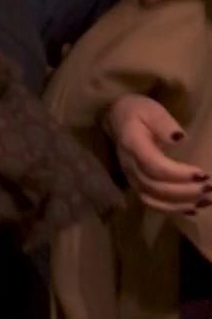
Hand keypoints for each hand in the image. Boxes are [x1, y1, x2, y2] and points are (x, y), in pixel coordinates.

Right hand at [108, 93, 206, 214]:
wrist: (116, 118)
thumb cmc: (137, 112)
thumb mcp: (150, 109)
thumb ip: (162, 122)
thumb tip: (179, 138)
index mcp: (132, 144)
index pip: (153, 165)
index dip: (178, 174)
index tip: (203, 174)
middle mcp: (129, 165)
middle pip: (154, 186)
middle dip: (185, 191)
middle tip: (210, 187)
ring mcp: (131, 176)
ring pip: (153, 198)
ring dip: (180, 203)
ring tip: (206, 200)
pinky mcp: (136, 183)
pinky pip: (151, 202)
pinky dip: (171, 209)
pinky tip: (192, 208)